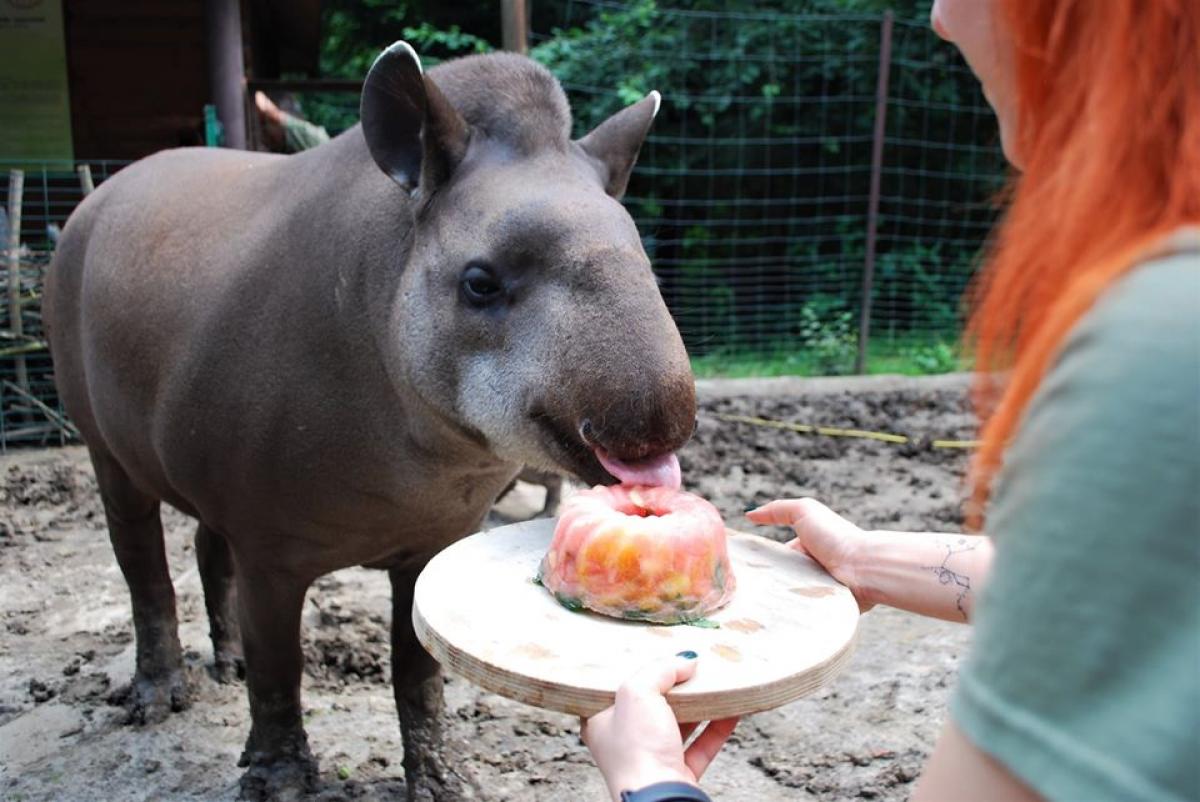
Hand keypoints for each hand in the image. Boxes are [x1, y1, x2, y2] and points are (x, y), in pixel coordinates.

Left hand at [581, 654, 738, 801]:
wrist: (660, 799)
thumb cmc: (637, 751)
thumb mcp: (638, 692)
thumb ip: (660, 670)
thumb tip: (684, 662)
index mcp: (601, 721)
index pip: (616, 687)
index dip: (635, 668)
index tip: (655, 651)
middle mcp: (625, 741)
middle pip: (652, 704)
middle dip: (674, 684)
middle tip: (691, 664)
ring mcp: (653, 757)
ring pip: (679, 723)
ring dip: (699, 703)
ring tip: (715, 681)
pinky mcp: (678, 772)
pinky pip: (701, 744)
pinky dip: (717, 727)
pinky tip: (731, 709)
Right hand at [746, 498, 874, 611]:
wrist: (865, 569)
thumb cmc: (836, 537)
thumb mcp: (804, 512)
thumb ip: (777, 510)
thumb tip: (749, 514)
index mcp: (809, 548)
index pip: (778, 557)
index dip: (761, 561)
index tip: (743, 568)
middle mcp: (814, 568)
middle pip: (781, 579)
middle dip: (767, 583)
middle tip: (747, 590)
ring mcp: (821, 590)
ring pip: (790, 597)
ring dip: (779, 599)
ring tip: (760, 605)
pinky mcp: (827, 609)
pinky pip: (804, 613)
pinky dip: (793, 613)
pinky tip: (778, 616)